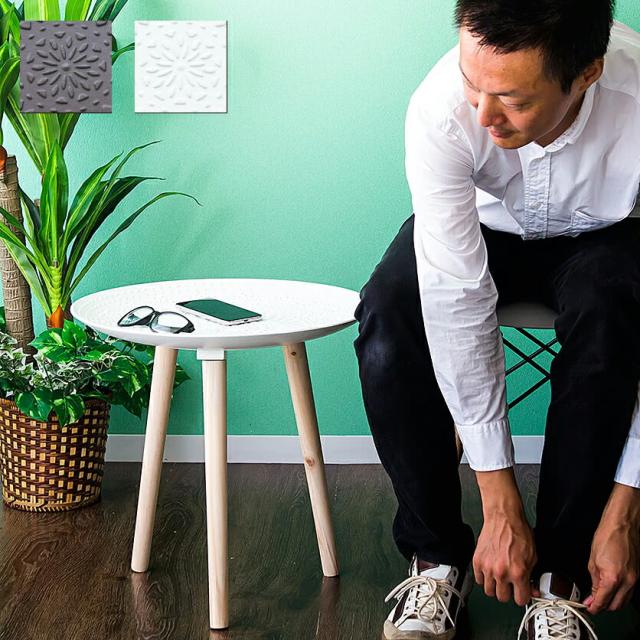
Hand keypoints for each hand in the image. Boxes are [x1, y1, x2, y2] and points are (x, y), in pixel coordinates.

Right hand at [473, 510, 537, 605]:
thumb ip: (532, 576)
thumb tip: (531, 589)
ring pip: (489, 591)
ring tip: (499, 578)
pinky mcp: (477, 561)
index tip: (521, 592)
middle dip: (508, 592)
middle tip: (510, 583)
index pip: (520, 600)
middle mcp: (501, 572)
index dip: (522, 596)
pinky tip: (490, 570)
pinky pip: (478, 579)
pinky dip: (484, 577)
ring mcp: (487, 567)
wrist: (503, 518)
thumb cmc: (518, 532)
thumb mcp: (533, 556)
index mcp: (518, 572)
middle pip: (503, 598)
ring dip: (495, 586)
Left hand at [582, 485, 639, 613]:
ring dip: (612, 602)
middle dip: (603, 607)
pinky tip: (611, 589)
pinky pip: (629, 592)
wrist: (622, 526)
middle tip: (592, 602)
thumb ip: (594, 581)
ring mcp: (635, 580)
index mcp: (613, 578)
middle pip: (616, 606)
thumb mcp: (593, 560)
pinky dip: (620, 594)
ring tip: (600, 595)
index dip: (594, 607)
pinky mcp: (638, 576)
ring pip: (624, 601)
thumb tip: (592, 595)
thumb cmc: (607, 537)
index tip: (588, 607)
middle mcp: (627, 581)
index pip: (603, 601)